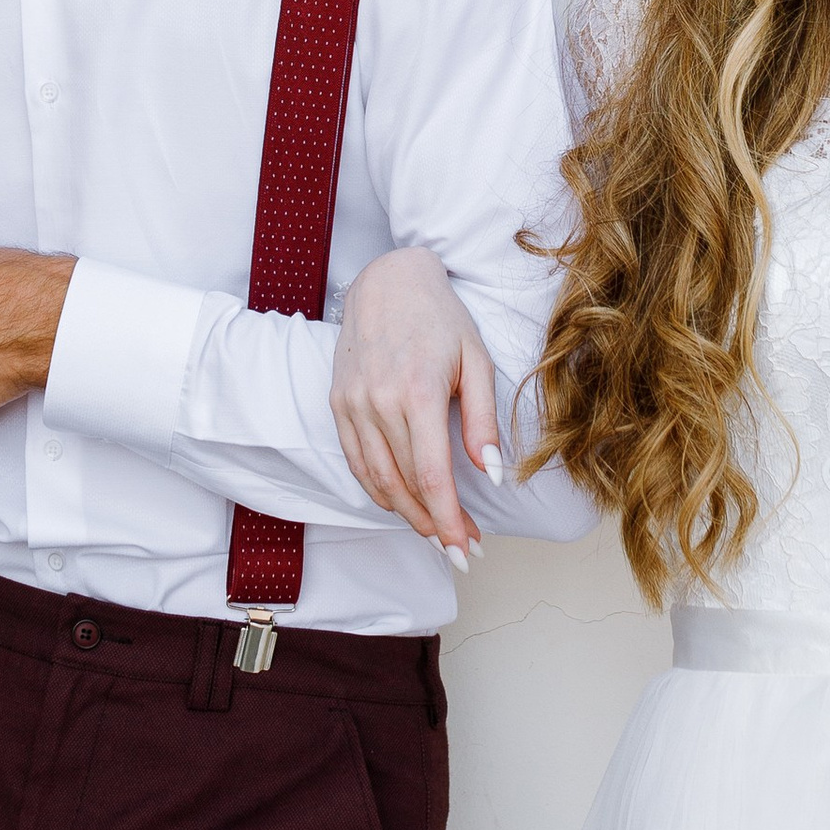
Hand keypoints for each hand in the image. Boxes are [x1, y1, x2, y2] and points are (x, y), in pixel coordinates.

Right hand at [332, 248, 502, 566]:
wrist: (387, 282)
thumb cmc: (440, 318)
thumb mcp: (477, 361)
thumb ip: (483, 421)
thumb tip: (491, 473)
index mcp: (418, 392)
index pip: (432, 476)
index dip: (449, 520)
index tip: (466, 548)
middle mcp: (379, 402)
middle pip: (406, 485)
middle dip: (435, 524)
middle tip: (461, 547)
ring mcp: (353, 404)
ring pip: (378, 480)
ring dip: (407, 514)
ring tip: (437, 531)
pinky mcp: (338, 404)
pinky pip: (357, 461)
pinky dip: (378, 489)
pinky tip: (403, 502)